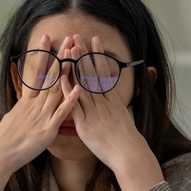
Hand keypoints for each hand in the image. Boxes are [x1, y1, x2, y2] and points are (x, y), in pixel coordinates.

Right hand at [0, 34, 81, 175]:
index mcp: (26, 101)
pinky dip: (70, 100)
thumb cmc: (5, 140)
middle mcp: (34, 105)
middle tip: (68, 39)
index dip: (42, 54)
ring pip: (57, 89)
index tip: (46, 38)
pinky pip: (61, 113)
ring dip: (68, 71)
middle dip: (60, 56)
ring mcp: (41, 116)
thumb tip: (24, 102)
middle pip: (50, 76)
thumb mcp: (12, 117)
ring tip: (76, 54)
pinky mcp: (47, 130)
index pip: (36, 72)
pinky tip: (78, 88)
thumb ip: (22, 108)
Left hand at [67, 34, 162, 190]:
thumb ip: (118, 107)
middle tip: (77, 36)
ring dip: (75, 66)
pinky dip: (68, 91)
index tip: (93, 41)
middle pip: (92, 73)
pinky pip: (75, 105)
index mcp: (112, 100)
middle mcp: (103, 102)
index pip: (103, 72)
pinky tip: (61, 78)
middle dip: (84, 54)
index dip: (97, 56)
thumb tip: (117, 100)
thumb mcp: (125, 118)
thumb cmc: (127, 140)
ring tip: (69, 49)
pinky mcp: (85, 124)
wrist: (128, 154)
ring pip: (83, 84)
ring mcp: (94, 112)